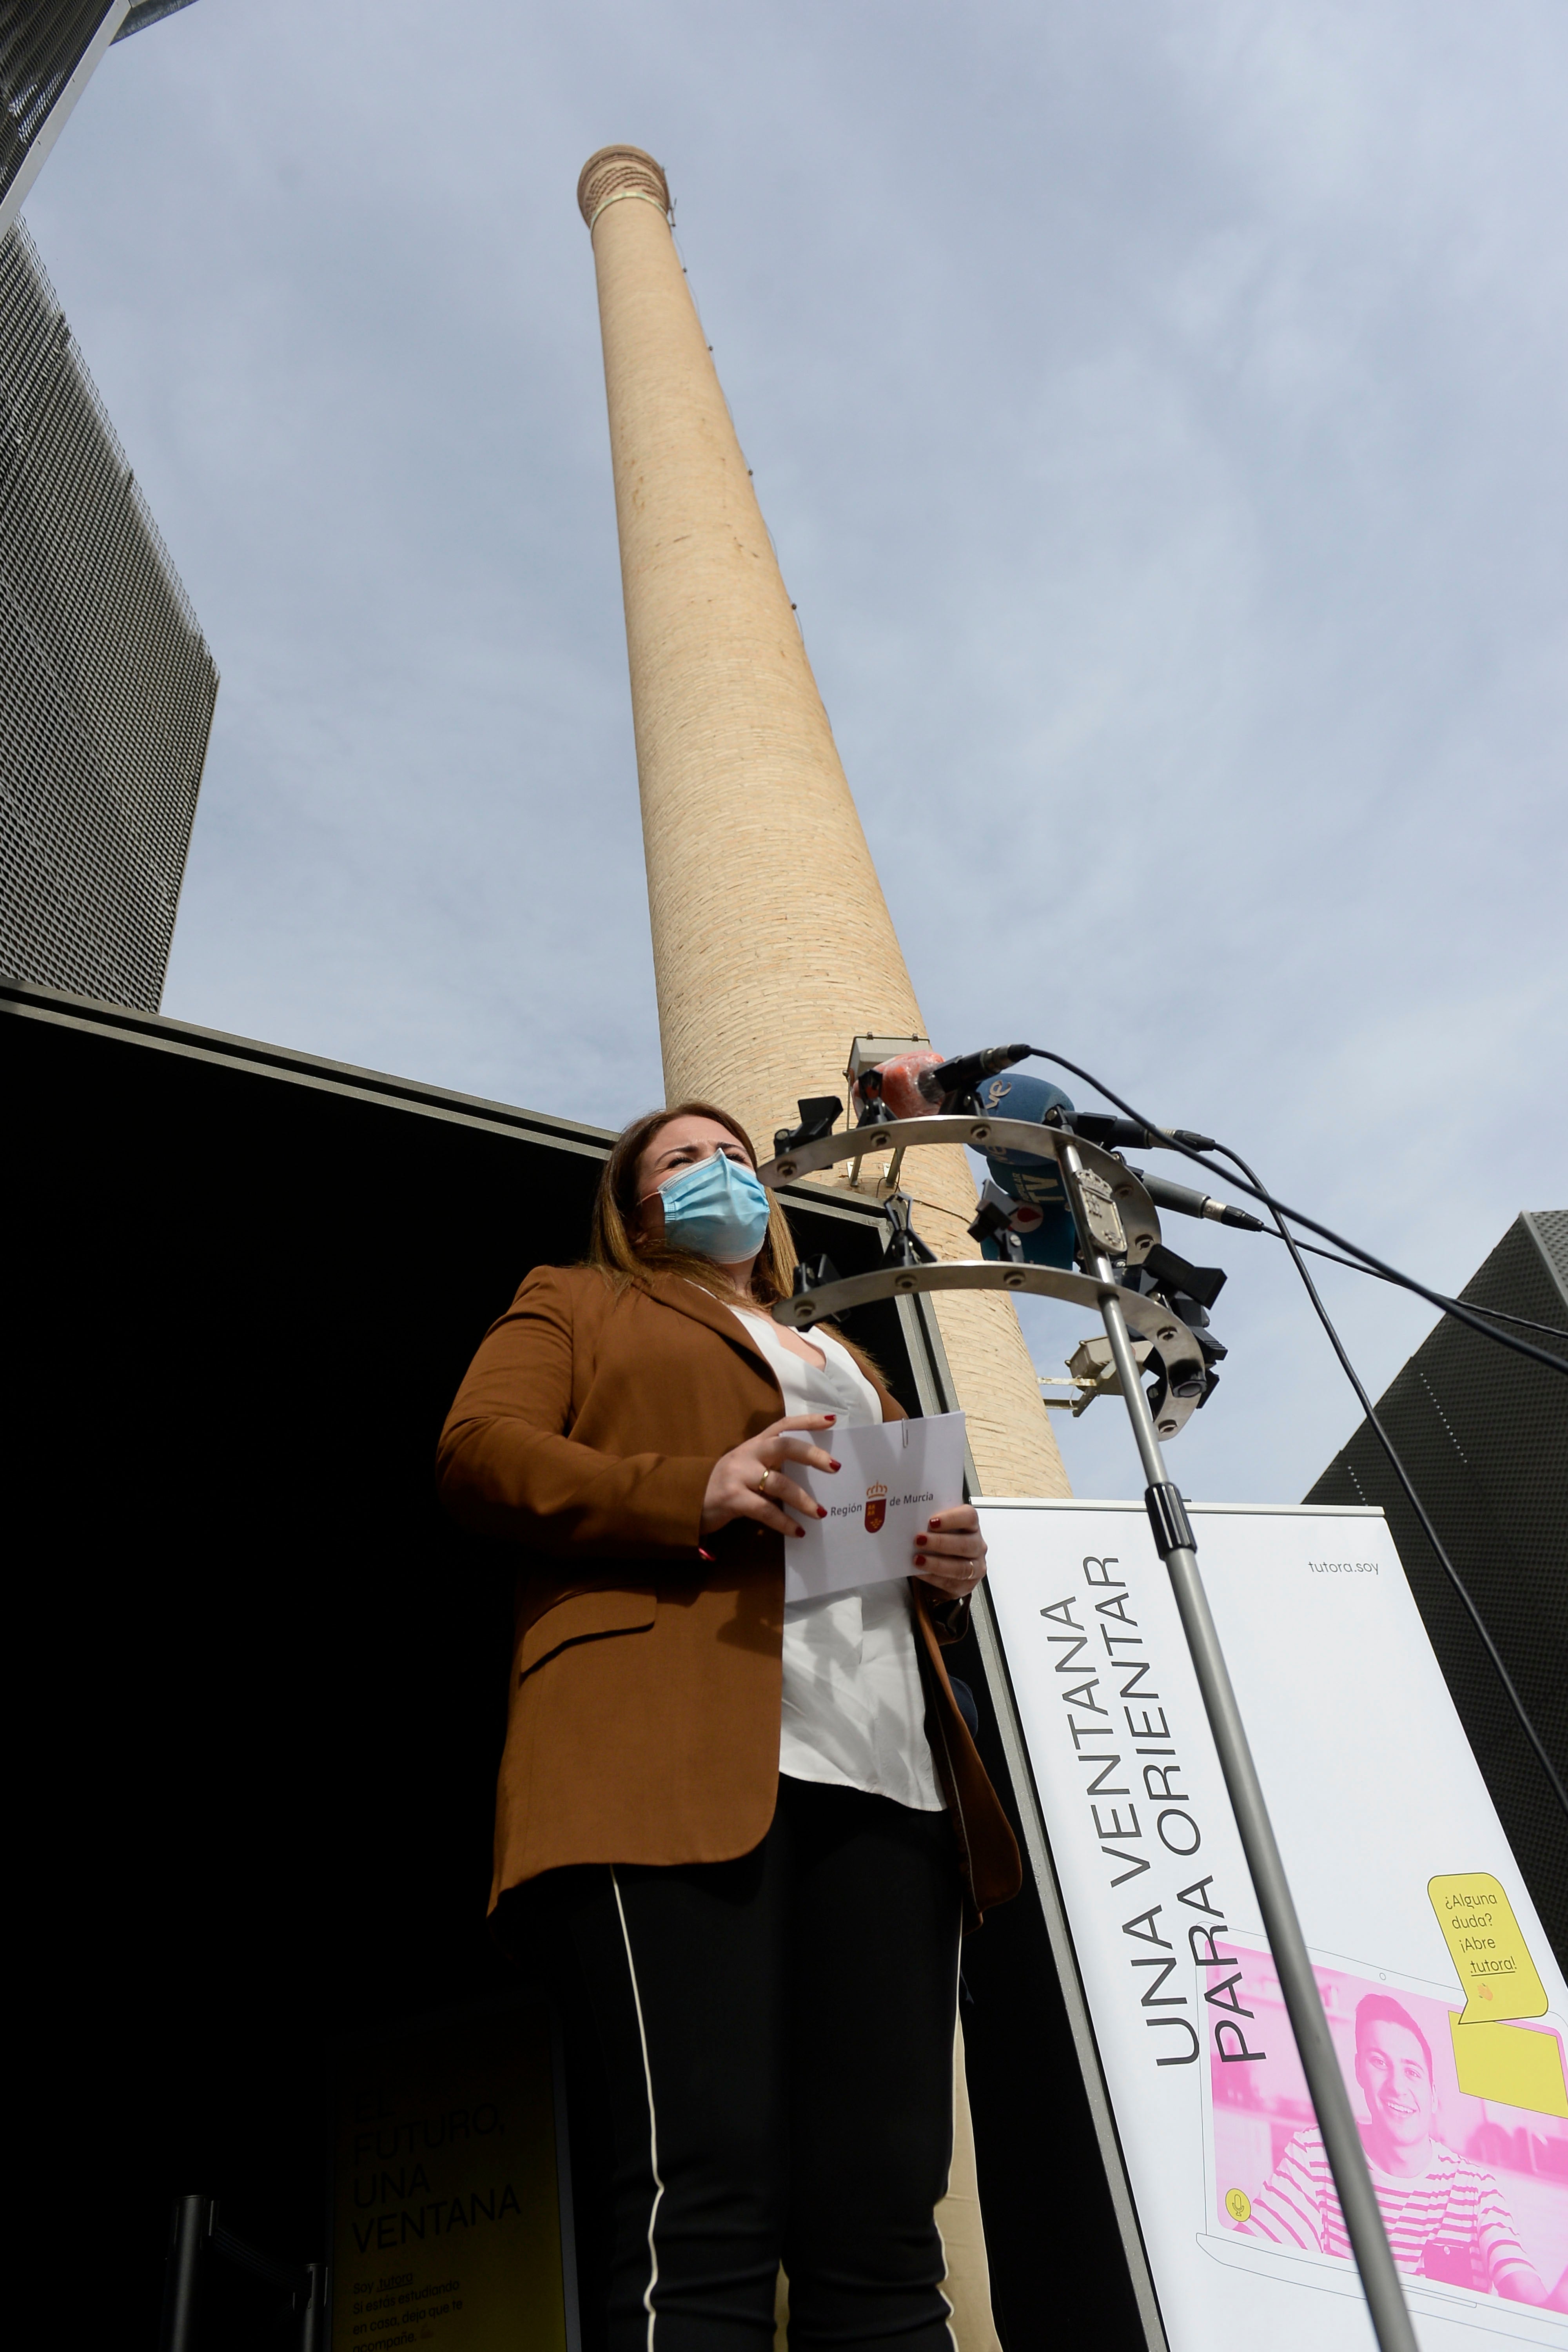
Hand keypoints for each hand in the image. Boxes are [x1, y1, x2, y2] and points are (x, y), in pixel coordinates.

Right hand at [701, 1414, 839, 1537]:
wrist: (688, 1500)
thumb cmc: (725, 1484)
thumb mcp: (747, 1467)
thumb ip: (770, 1466)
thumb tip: (809, 1476)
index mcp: (754, 1445)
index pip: (783, 1425)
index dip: (807, 1421)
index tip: (831, 1420)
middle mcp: (747, 1455)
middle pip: (784, 1446)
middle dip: (812, 1456)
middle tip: (835, 1467)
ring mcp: (738, 1475)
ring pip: (778, 1483)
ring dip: (802, 1499)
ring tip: (820, 1512)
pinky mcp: (732, 1498)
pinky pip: (765, 1510)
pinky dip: (784, 1522)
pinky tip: (797, 1531)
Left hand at [912, 1506, 986, 1597]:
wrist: (939, 1572)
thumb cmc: (937, 1546)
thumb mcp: (935, 1531)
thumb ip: (929, 1524)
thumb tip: (909, 1520)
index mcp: (971, 1526)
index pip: (969, 1517)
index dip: (951, 1519)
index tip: (932, 1521)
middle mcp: (976, 1545)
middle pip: (965, 1543)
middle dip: (940, 1542)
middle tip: (919, 1540)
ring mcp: (975, 1567)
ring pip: (961, 1567)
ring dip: (936, 1563)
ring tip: (918, 1559)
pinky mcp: (966, 1585)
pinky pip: (951, 1582)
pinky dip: (933, 1577)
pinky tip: (920, 1572)